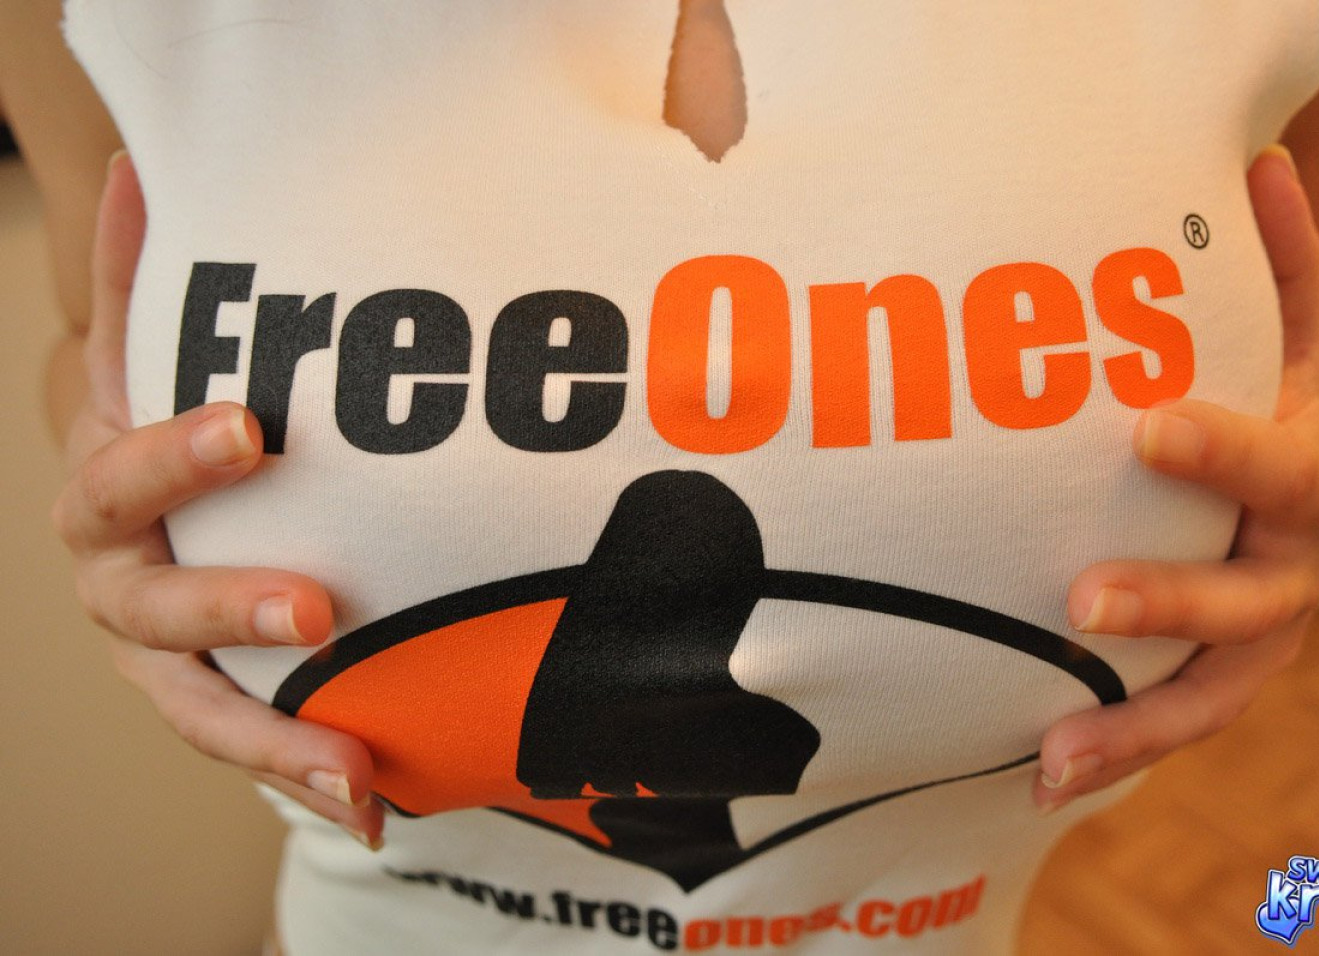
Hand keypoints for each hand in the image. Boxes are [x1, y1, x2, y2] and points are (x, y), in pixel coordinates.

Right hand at [50, 151, 384, 847]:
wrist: (136, 513)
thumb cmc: (158, 433)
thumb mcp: (142, 358)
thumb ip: (136, 277)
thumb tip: (134, 165)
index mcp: (103, 496)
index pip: (123, 475)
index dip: (175, 453)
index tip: (253, 429)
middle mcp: (121, 588)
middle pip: (155, 608)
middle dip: (230, 605)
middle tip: (317, 605)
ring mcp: (162, 663)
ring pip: (204, 710)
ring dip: (279, 743)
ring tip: (356, 773)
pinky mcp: (215, 707)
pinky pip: (256, 748)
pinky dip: (308, 778)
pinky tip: (383, 805)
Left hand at [1033, 144, 1318, 811]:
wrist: (1311, 483)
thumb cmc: (1279, 401)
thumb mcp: (1290, 336)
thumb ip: (1278, 264)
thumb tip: (1257, 163)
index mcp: (1305, 480)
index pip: (1274, 466)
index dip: (1221, 447)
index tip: (1146, 426)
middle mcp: (1288, 571)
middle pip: (1244, 603)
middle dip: (1168, 604)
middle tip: (1078, 603)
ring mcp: (1255, 641)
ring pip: (1208, 698)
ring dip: (1132, 728)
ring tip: (1051, 754)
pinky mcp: (1216, 683)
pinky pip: (1169, 726)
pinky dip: (1113, 752)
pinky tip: (1036, 774)